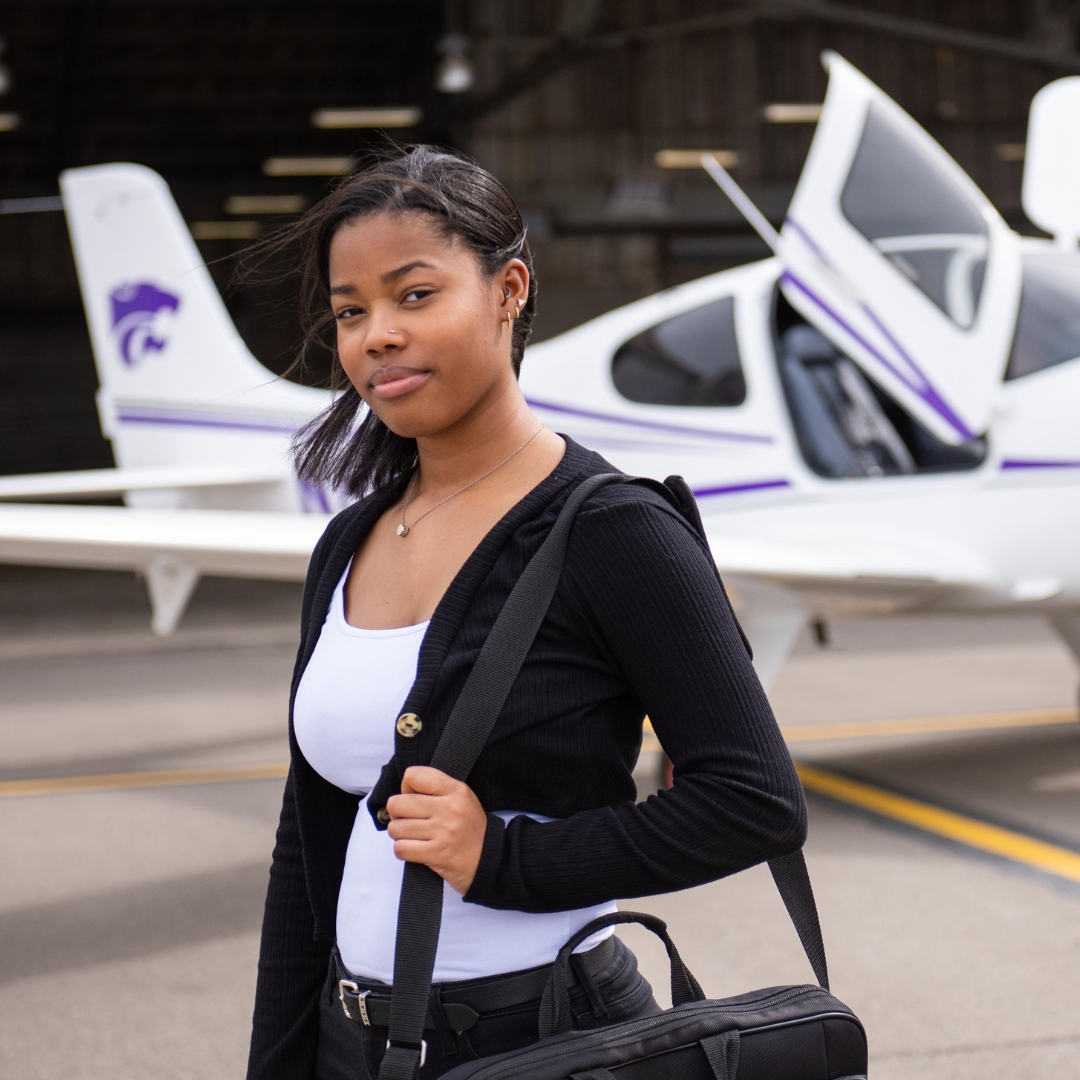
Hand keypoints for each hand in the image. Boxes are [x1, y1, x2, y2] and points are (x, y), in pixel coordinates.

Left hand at [386, 766, 486, 895]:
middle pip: (397, 803)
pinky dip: (403, 851)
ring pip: (395, 828)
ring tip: (414, 836)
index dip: (406, 788)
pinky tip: (415, 849)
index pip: (413, 776)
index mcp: (455, 790)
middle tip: (410, 820)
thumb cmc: (470, 829)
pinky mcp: (436, 854)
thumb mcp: (462, 799)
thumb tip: (403, 792)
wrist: (489, 860)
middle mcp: (449, 808)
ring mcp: (443, 831)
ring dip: (400, 835)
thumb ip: (436, 789)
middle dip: (397, 814)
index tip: (414, 799)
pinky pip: (401, 848)